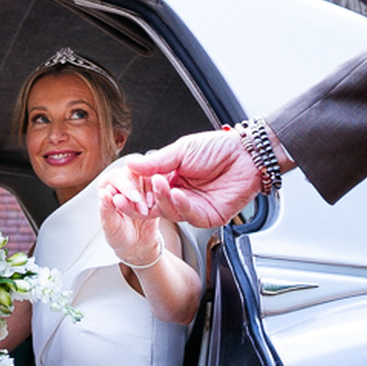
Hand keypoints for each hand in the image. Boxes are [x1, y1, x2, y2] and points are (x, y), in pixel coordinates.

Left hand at [99, 179, 164, 267]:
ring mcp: (139, 183)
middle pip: (134, 173)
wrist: (136, 245)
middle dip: (140, 191)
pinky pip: (160, 186)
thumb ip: (106, 210)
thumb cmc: (118, 235)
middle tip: (144, 209)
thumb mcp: (110, 226)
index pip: (116, 176)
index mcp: (106, 185)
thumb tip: (103, 193)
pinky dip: (161, 195)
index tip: (136, 200)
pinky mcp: (154, 189)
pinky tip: (158, 207)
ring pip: (149, 177)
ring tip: (149, 211)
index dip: (126, 187)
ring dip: (151, 192)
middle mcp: (122, 180)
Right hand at [111, 130, 260, 228]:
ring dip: (162, 199)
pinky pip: (189, 216)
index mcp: (171, 179)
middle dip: (140, 203)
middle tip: (130, 196)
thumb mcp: (182, 150)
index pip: (146, 191)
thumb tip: (130, 164)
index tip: (119, 189)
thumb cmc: (219, 148)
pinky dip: (180, 205)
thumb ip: (156, 162)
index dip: (133, 192)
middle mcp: (180, 195)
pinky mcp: (208, 217)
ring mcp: (194, 207)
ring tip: (160, 183)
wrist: (247, 154)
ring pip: (169, 212)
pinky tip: (177, 193)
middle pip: (153, 207)